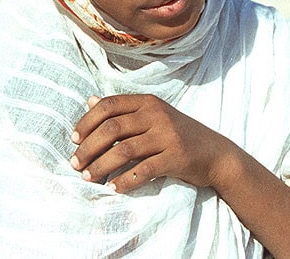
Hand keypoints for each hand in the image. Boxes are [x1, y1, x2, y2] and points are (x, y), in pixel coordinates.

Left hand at [69, 94, 235, 193]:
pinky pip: (144, 170)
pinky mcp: (176, 158)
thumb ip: (123, 109)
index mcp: (147, 102)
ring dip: (101, 166)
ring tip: (88, 177)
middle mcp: (156, 115)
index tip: (73, 139)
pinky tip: (113, 188)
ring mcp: (167, 136)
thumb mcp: (152, 115)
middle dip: (88, 147)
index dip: (87, 122)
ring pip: (124, 150)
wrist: (216, 154)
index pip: (109, 106)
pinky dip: (125, 181)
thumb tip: (90, 101)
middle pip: (112, 128)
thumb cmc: (177, 134)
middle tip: (75, 163)